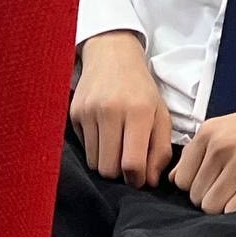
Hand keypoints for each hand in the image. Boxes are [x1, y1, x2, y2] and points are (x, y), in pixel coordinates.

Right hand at [72, 32, 174, 186]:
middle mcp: (111, 111)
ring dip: (106, 161)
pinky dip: (94, 147)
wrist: (112, 55)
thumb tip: (150, 182)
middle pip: (109, 169)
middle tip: (127, 161)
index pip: (132, 163)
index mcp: (138, 112)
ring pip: (93, 162)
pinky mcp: (74, 112)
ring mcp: (89, 111)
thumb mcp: (161, 115)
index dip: (136, 179)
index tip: (140, 177)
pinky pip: (83, 147)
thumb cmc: (141, 89)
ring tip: (115, 145)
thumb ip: (160, 150)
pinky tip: (103, 131)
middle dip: (119, 173)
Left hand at [171, 97, 235, 213]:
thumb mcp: (229, 128)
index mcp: (209, 132)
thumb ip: (200, 151)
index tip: (212, 184)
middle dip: (210, 198)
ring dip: (225, 207)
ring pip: (211, 206)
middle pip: (195, 195)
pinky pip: (234, 211)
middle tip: (232, 190)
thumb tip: (174, 179)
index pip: (180, 177)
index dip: (195, 186)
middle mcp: (221, 146)